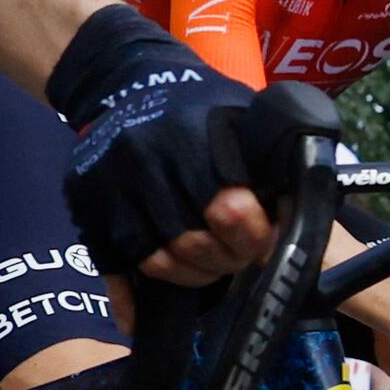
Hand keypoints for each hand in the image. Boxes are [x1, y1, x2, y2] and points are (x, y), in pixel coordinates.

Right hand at [48, 8, 272, 284]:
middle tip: (239, 259)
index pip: (230, 208)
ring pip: (157, 260)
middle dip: (226, 260)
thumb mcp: (245, 114)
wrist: (124, 80)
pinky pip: (114, 264)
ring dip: (192, 276)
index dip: (252, 236)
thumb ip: (274, 160)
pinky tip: (154, 310)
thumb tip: (304, 217)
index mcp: (196, 132)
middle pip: (193, 241)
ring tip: (210, 268)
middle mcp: (148, 155)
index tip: (264, 241)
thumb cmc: (200, 106)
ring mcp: (111, 180)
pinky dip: (137, 295)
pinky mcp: (85, 201)